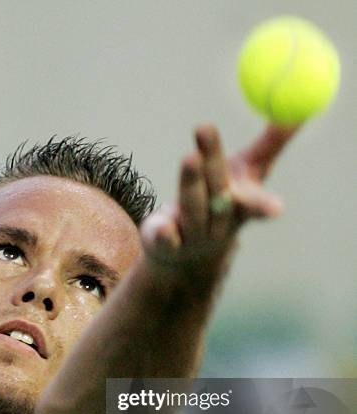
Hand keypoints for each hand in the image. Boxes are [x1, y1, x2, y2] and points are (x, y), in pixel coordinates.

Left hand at [141, 123, 297, 289]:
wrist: (191, 255)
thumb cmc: (225, 204)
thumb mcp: (248, 175)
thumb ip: (270, 144)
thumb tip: (299, 111)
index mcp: (242, 207)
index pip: (255, 203)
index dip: (265, 204)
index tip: (277, 208)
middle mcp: (219, 223)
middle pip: (218, 191)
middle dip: (213, 164)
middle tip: (205, 127)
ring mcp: (193, 235)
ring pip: (192, 207)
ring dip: (191, 183)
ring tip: (190, 157)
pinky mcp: (167, 244)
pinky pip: (166, 239)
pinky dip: (164, 233)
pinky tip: (160, 227)